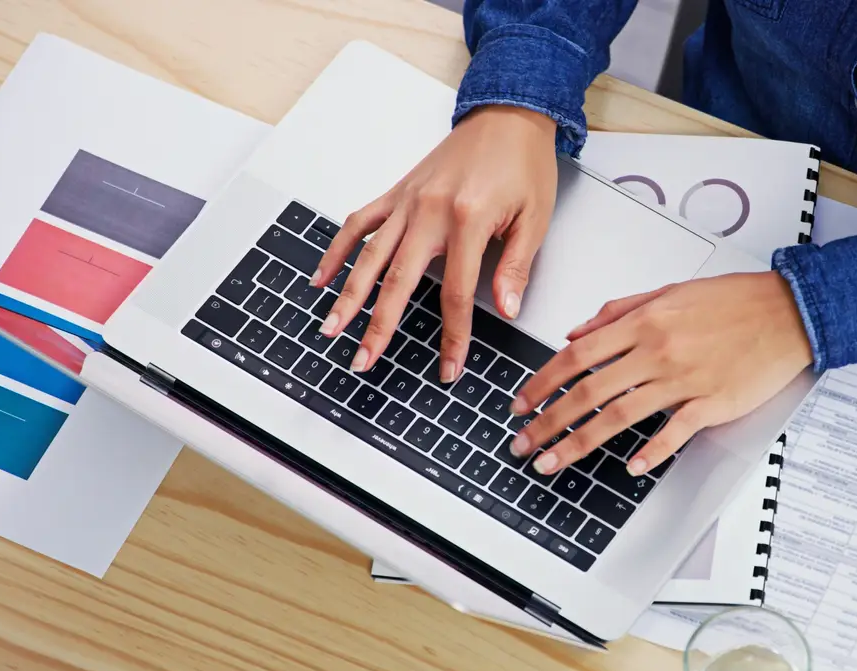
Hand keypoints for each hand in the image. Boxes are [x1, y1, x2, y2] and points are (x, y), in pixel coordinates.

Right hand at [311, 105, 557, 381]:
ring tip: (331, 327)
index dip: (452, 336)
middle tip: (364, 360)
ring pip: (369, 255)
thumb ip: (515, 267)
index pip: (456, 293)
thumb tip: (506, 309)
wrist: (508, 115)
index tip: (448, 368)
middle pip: (397, 280)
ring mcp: (408, 201)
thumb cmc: (524, 162)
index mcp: (468, 220)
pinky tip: (321, 276)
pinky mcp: (398, 192)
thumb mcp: (535, 218)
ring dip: (347, 295)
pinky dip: (337, 249)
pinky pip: (359, 222)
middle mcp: (429, 210)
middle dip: (378, 326)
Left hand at [508, 273, 812, 475]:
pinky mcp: (712, 403)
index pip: (577, 357)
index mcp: (643, 323)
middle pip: (589, 392)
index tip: (522, 403)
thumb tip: (577, 333)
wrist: (788, 311)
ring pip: (619, 416)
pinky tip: (631, 466)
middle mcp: (657, 351)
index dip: (542, 384)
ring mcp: (684, 380)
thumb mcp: (668, 292)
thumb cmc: (733, 301)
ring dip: (579, 443)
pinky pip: (674, 431)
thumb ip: (618, 312)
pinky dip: (651, 451)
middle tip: (523, 443)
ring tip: (553, 462)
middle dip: (548, 422)